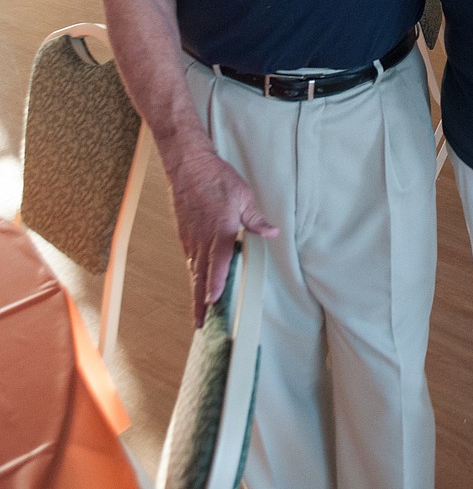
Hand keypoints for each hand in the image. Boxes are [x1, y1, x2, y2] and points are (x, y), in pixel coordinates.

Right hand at [167, 146, 277, 325]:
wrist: (188, 165)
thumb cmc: (215, 178)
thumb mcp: (242, 196)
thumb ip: (255, 219)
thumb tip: (271, 233)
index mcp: (219, 230)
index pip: (217, 264)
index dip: (216, 285)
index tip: (213, 304)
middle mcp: (201, 239)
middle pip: (200, 276)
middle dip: (200, 301)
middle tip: (201, 324)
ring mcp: (190, 237)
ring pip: (194, 270)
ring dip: (196, 291)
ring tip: (199, 312)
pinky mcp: (185, 233)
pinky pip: (190, 259)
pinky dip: (194, 274)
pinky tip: (197, 282)